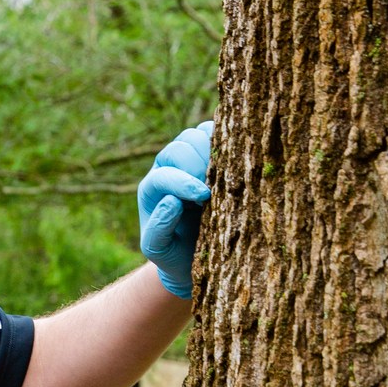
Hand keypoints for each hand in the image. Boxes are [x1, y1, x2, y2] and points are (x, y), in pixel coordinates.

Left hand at [137, 120, 212, 298]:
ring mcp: (189, 156)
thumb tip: (172, 201)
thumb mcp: (158, 249)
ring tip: (225, 173)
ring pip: (196, 134)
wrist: (193, 254)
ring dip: (212, 150)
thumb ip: (158, 228)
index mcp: (152, 188)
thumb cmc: (174, 252)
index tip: (204, 197)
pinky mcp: (210, 152)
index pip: (163, 175)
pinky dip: (227, 139)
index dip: (183, 182)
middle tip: (214, 186)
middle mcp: (168, 166)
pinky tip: (235, 160)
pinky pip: (215, 132)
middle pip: (179, 147)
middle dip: (198, 164)